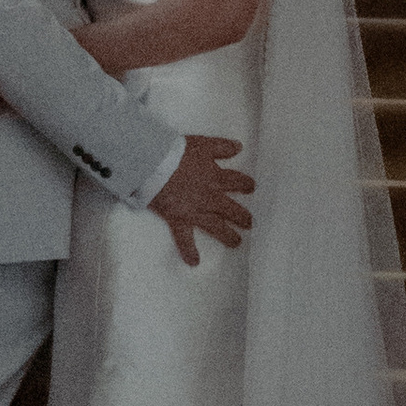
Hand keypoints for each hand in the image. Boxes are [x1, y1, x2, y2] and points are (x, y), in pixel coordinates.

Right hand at [150, 134, 252, 264]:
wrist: (154, 165)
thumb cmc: (175, 152)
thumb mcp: (202, 143)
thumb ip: (221, 146)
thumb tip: (239, 147)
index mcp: (215, 176)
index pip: (236, 181)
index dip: (245, 184)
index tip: (251, 188)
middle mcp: (209, 196)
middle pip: (231, 208)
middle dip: (242, 216)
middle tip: (249, 223)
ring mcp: (195, 210)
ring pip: (216, 226)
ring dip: (228, 235)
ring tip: (236, 242)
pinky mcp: (179, 219)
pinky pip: (185, 239)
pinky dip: (189, 251)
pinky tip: (194, 262)